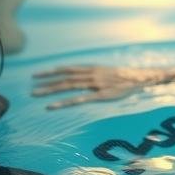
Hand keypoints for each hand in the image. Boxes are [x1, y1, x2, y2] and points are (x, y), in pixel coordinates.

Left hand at [31, 65, 169, 108]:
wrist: (144, 77)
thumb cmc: (128, 77)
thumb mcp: (110, 72)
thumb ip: (97, 75)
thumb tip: (86, 78)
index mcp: (93, 68)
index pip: (68, 69)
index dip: (53, 71)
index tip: (38, 73)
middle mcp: (91, 74)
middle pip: (64, 77)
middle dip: (46, 80)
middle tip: (31, 83)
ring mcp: (95, 84)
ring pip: (68, 86)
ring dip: (50, 90)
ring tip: (35, 93)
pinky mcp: (101, 95)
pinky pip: (79, 99)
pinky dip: (63, 102)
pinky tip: (52, 106)